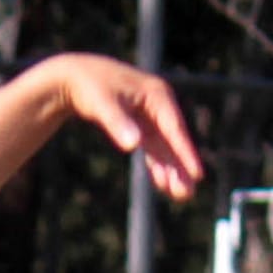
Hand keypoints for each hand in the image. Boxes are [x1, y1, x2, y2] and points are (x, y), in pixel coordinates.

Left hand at [51, 56, 202, 200]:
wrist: (76, 76)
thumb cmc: (90, 87)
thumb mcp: (103, 104)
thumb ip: (118, 124)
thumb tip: (134, 145)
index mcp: (157, 95)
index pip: (174, 129)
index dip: (184, 153)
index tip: (196, 173)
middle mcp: (159, 105)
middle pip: (173, 141)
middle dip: (180, 167)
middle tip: (187, 194)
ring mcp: (151, 116)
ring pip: (164, 148)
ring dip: (171, 170)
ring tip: (181, 195)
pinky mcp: (140, 125)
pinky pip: (153, 148)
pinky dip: (157, 165)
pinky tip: (163, 184)